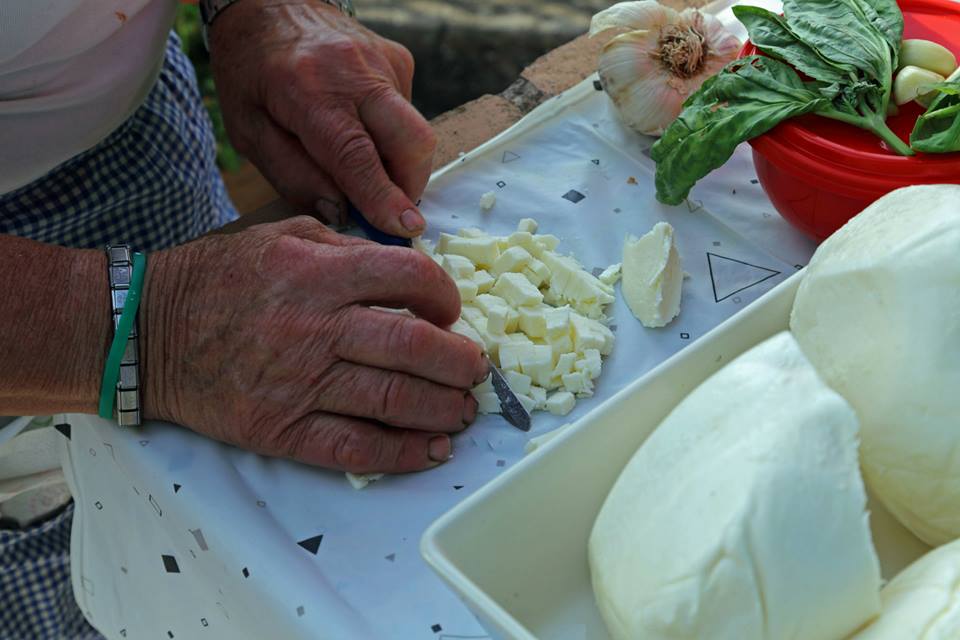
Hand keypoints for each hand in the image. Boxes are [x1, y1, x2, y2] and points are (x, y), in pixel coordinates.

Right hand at [141, 217, 485, 472]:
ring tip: (464, 410)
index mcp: (317, 273)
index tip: (452, 311)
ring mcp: (299, 383)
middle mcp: (314, 327)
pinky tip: (430, 450)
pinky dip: (402, 453)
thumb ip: (346, 248)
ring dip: (443, 409)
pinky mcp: (281, 429)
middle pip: (413, 345)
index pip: (410, 278)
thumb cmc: (219, 279)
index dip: (446, 295)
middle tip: (474, 370)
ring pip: (394, 400)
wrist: (147, 332)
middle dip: (459, 362)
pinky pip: (355, 449)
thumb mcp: (281, 237)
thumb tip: (408, 266)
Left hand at [209, 0, 434, 236]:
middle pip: (412, 140)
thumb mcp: (250, 133)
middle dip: (410, 186)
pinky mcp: (399, 61)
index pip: (357, 155)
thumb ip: (294, 177)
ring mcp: (384, 62)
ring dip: (396, 161)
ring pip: (415, 132)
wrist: (269, 4)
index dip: (383, 197)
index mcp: (308, 90)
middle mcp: (355, 71)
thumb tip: (340, 213)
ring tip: (359, 160)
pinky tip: (361, 125)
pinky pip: (408, 114)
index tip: (405, 228)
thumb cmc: (251, 72)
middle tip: (389, 209)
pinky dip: (391, 135)